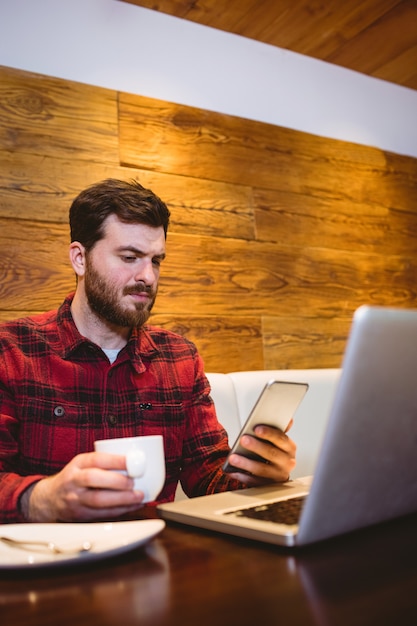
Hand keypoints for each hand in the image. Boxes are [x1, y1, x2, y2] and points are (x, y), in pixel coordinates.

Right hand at [23, 452, 144, 521]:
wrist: (50, 499)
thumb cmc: (75, 478)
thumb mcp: (83, 464)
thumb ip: (104, 463)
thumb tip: (136, 461)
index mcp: (77, 464)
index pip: (95, 459)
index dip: (114, 460)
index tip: (132, 461)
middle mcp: (74, 481)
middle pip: (93, 479)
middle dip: (116, 481)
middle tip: (134, 482)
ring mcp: (75, 499)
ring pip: (97, 500)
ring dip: (121, 499)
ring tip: (138, 496)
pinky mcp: (80, 515)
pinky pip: (102, 514)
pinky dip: (120, 511)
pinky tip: (133, 506)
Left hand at [227, 423, 296, 486]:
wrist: (275, 472)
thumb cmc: (273, 451)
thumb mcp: (277, 440)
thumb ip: (278, 429)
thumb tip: (288, 419)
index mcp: (290, 448)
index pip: (281, 439)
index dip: (269, 433)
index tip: (256, 428)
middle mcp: (287, 462)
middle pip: (272, 454)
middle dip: (256, 446)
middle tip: (243, 439)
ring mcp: (278, 476)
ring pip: (262, 469)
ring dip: (246, 463)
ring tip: (233, 457)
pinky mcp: (268, 486)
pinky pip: (255, 482)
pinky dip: (243, 476)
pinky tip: (233, 471)